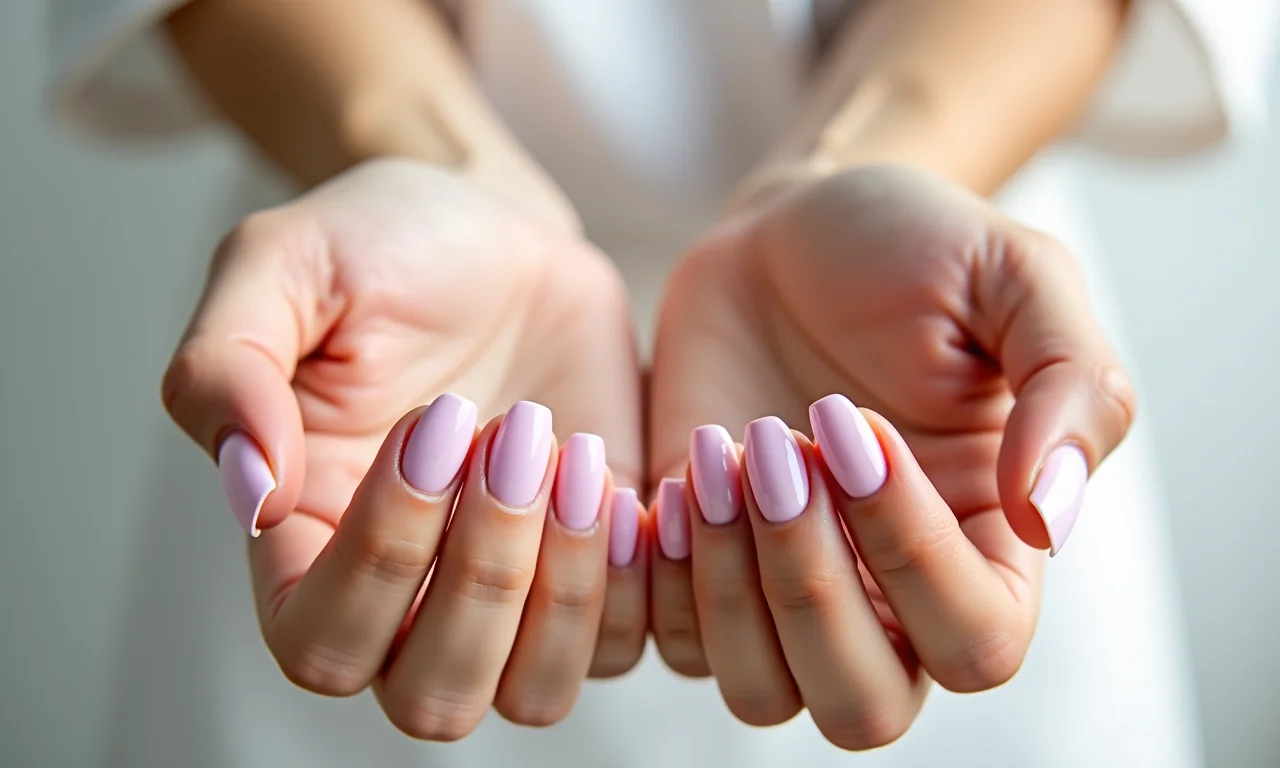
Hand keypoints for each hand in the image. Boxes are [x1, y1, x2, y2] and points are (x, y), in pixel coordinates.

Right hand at [161, 158, 647, 738]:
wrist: (494, 229)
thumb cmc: (377, 247)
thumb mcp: (281, 267)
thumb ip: (226, 371)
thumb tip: (252, 494)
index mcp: (304, 545)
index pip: (320, 642)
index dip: (380, 556)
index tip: (435, 420)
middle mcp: (403, 595)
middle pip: (432, 698)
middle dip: (484, 573)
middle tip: (515, 430)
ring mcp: (506, 591)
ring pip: (533, 695)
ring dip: (565, 587)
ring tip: (573, 451)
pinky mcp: (590, 565)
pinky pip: (623, 641)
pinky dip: (635, 577)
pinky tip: (621, 472)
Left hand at [647, 164, 1135, 747]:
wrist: (784, 235)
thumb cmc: (908, 250)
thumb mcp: (1016, 275)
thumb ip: (1071, 387)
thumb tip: (1050, 515)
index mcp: (990, 545)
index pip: (978, 640)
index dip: (913, 553)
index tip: (853, 421)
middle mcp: (892, 596)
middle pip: (864, 707)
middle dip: (810, 588)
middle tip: (776, 446)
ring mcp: (789, 590)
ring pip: (763, 694)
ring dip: (730, 585)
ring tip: (720, 451)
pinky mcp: (705, 568)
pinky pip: (675, 642)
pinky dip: (661, 577)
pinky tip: (673, 474)